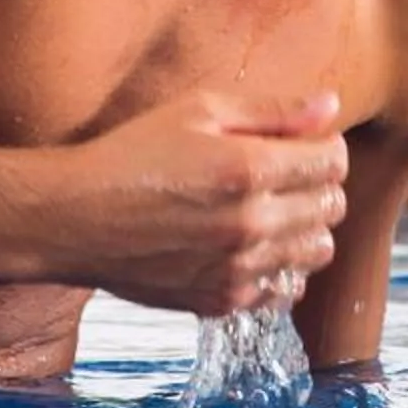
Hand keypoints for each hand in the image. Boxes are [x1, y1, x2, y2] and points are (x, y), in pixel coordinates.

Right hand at [82, 91, 350, 316]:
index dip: (324, 147)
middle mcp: (252, 224)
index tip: (303, 144)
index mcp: (249, 169)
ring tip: (274, 210)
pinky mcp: (222, 299)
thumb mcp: (198, 111)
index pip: (333, 162)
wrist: (74, 219)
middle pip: (331, 207)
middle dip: (319, 184)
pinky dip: (281, 267)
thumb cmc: (130, 155)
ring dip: (306, 227)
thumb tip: (330, 107)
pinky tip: (254, 246)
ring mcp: (238, 267)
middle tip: (288, 174)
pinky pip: (284, 289)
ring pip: (316, 251)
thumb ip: (271, 110)